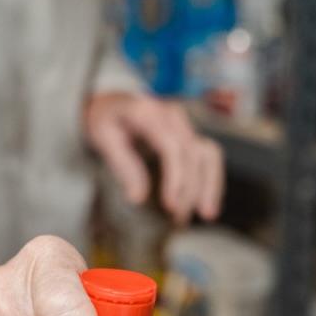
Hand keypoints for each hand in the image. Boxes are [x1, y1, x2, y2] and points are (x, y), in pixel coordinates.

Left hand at [83, 91, 224, 225]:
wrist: (112, 97)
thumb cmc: (106, 116)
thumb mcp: (103, 135)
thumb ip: (122, 163)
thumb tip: (139, 196)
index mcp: (149, 112)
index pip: (172, 146)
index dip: (176, 177)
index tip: (171, 205)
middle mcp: (173, 115)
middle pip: (193, 153)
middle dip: (191, 189)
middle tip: (179, 217)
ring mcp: (184, 124)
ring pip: (209, 153)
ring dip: (210, 185)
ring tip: (205, 214)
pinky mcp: (189, 135)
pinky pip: (208, 156)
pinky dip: (211, 179)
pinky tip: (208, 203)